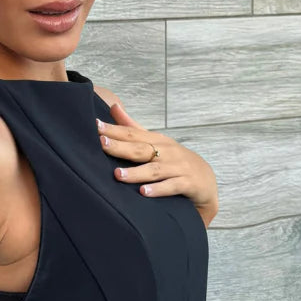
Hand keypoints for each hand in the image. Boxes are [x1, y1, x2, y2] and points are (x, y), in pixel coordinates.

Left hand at [96, 102, 218, 223]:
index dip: (114, 130)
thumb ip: (132, 128)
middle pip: (141, 149)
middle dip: (121, 147)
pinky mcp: (188, 184)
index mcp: (157, 141)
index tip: (95, 126)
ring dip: (136, 172)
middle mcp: (167, 152)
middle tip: (102, 145)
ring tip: (118, 175)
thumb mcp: (154, 142)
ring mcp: (178, 167)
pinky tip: (144, 192)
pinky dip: (158, 189)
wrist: (205, 181)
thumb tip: (113, 107)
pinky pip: (172, 186)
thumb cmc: (173, 160)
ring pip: (155, 169)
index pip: (132, 133)